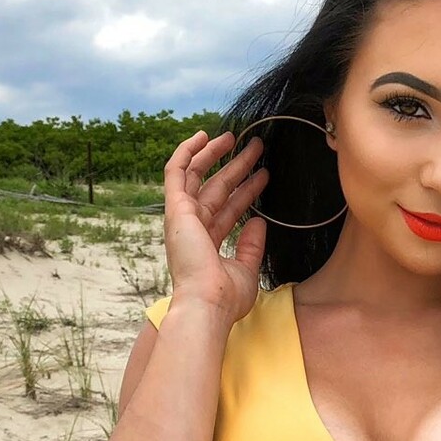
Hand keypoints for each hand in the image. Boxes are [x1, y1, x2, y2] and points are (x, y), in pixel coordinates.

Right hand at [162, 128, 268, 325]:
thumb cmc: (225, 298)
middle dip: (237, 167)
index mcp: (207, 244)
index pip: (228, 210)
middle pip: (216, 189)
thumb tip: (259, 221)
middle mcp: (192, 228)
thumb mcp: (246, 270)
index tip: (264, 175)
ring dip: (216, 155)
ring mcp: (182, 217)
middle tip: (257, 149)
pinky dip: (186, 152)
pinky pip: (175, 172)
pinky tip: (202, 136)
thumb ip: (252, 246)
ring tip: (236, 136)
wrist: (208, 303)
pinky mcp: (175, 209)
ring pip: (198, 175)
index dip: (247, 191)